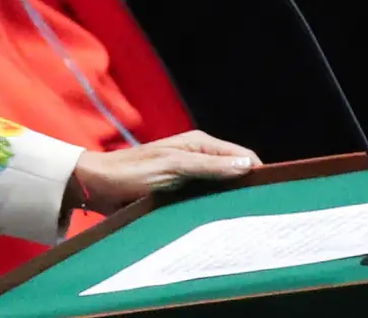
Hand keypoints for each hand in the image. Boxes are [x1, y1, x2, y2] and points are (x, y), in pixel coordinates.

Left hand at [67, 132, 261, 215]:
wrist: (97, 186)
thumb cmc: (131, 173)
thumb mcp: (172, 167)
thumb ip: (208, 166)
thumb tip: (246, 166)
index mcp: (199, 144)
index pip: (242, 156)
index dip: (257, 172)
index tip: (270, 196)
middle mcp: (197, 156)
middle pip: (233, 172)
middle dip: (245, 188)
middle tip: (258, 213)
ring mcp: (188, 175)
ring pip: (220, 188)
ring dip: (228, 201)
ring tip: (241, 221)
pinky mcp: (179, 192)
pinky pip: (204, 199)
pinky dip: (212, 208)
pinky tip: (218, 222)